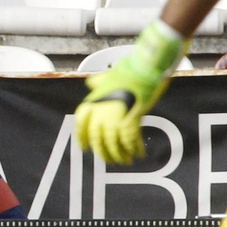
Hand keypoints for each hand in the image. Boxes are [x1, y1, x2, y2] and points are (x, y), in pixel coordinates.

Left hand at [74, 22, 187, 165]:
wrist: (145, 66)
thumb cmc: (129, 69)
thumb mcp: (108, 76)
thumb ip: (98, 82)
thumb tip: (91, 83)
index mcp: (94, 101)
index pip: (81, 124)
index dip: (82, 138)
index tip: (85, 149)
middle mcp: (101, 110)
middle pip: (98, 139)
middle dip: (105, 153)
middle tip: (112, 161)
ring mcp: (115, 115)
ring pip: (114, 143)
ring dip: (121, 154)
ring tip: (127, 160)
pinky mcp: (131, 117)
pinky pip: (131, 139)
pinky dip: (135, 148)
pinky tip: (140, 153)